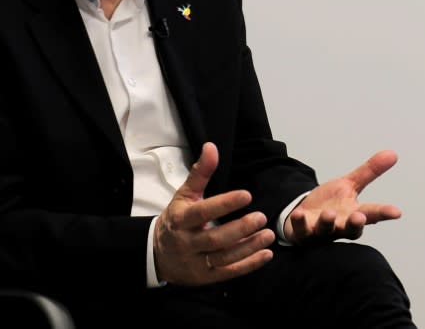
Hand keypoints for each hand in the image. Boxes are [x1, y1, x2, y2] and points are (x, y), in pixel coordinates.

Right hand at [153, 142, 274, 284]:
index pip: (203, 212)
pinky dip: (248, 265)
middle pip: (215, 238)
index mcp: (180, 220)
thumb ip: (201, 173)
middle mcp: (186, 243)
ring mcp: (195, 263)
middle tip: (261, 217)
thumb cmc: (176, 218)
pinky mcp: (204, 277)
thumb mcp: (185, 194)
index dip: (224, 204)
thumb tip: (211, 146)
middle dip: (240, 229)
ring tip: (268, 235)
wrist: (157, 254)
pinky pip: (228, 272)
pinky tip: (266, 254)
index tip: (246, 195)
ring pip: (224, 258)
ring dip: (248, 247)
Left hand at [283, 149, 402, 244]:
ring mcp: (320, 230)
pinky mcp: (303, 232)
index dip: (384, 213)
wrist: (304, 217)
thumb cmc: (331, 204)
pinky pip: (301, 229)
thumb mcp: (349, 185)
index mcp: (353, 214)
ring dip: (328, 222)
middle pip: (350, 229)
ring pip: (326, 230)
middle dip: (355, 224)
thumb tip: (393, 153)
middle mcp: (339, 226)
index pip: (372, 214)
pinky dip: (300, 222)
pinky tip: (300, 214)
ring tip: (330, 214)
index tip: (396, 212)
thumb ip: (369, 172)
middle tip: (359, 216)